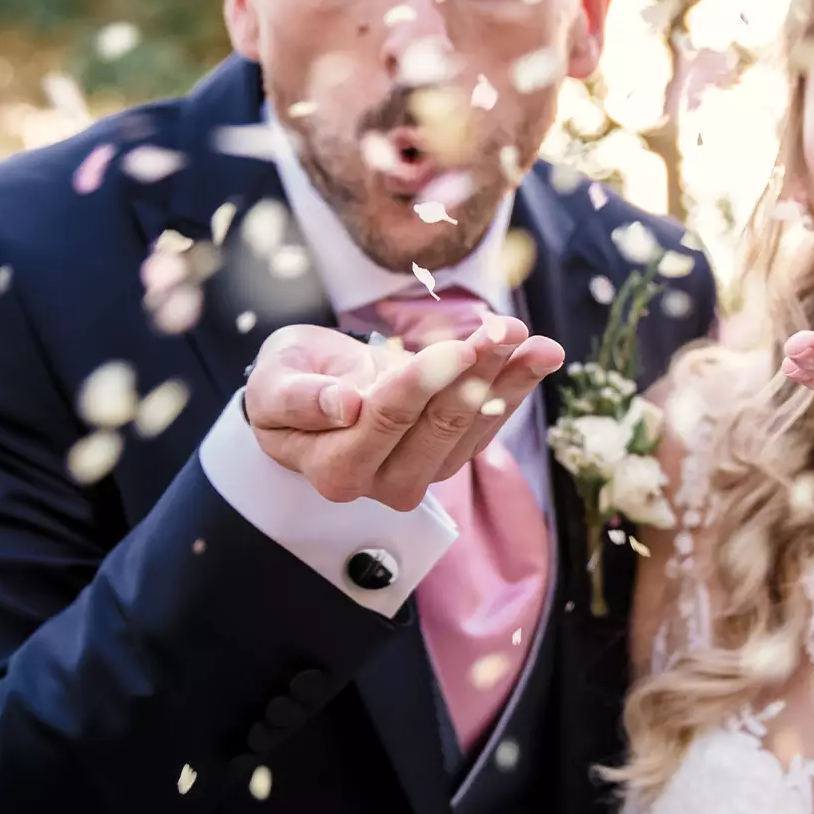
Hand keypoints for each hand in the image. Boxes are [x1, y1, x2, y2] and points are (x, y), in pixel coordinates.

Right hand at [243, 317, 564, 510]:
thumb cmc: (287, 382)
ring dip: (509, 381)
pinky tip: (539, 355)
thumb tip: (342, 406)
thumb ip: (298, 399)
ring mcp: (421, 474)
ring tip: (540, 343)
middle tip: (505, 330)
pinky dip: (515, 387)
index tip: (457, 347)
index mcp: (334, 469)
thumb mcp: (273, 383)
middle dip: (476, 373)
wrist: (307, 394)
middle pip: (438, 425)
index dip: (423, 383)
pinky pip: (488, 425)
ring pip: (472, 427)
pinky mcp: (448, 457)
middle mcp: (381, 483)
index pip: (385, 420)